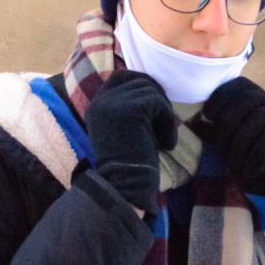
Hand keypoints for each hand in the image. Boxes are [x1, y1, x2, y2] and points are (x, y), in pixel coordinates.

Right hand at [84, 69, 177, 215]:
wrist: (125, 187)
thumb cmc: (129, 166)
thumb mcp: (124, 130)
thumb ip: (128, 109)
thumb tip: (152, 89)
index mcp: (96, 106)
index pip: (120, 77)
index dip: (141, 84)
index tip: (156, 106)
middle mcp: (101, 101)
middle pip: (137, 79)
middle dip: (156, 95)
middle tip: (164, 119)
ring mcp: (114, 103)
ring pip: (151, 90)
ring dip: (164, 113)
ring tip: (164, 139)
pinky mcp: (131, 108)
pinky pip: (159, 103)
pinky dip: (168, 123)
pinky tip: (167, 144)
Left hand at [199, 77, 264, 199]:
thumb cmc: (256, 172)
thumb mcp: (231, 150)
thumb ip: (219, 133)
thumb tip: (194, 122)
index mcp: (261, 103)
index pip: (241, 86)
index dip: (222, 97)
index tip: (207, 116)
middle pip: (249, 100)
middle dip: (229, 125)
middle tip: (223, 152)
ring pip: (262, 118)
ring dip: (243, 145)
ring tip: (237, 168)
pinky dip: (259, 154)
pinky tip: (252, 171)